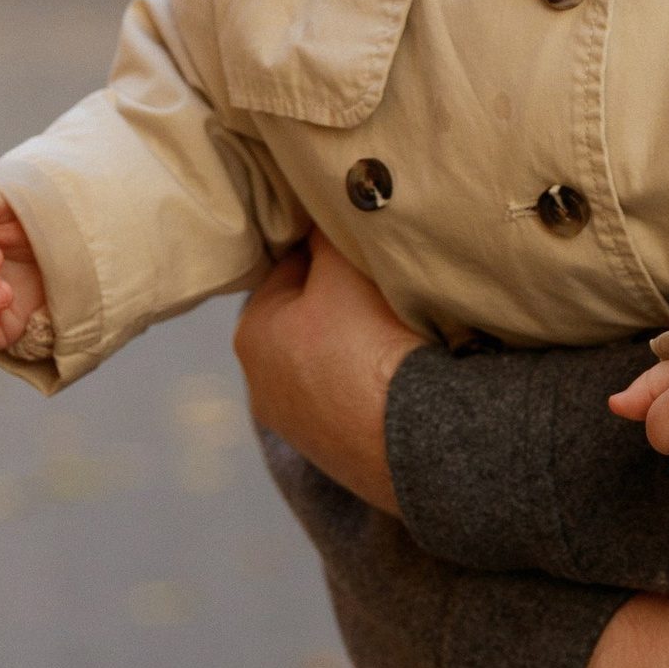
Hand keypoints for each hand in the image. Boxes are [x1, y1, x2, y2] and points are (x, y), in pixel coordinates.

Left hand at [233, 226, 424, 512]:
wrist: (419, 439)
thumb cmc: (371, 344)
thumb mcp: (344, 267)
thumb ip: (327, 233)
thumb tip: (322, 211)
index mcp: (250, 334)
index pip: (290, 266)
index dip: (328, 246)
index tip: (362, 240)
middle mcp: (262, 386)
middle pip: (308, 316)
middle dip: (341, 298)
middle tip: (385, 282)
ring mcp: (299, 427)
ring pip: (331, 360)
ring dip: (358, 343)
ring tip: (402, 328)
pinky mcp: (337, 456)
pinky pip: (354, 399)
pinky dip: (373, 384)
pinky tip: (405, 373)